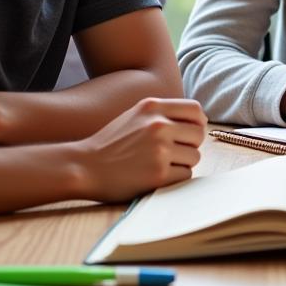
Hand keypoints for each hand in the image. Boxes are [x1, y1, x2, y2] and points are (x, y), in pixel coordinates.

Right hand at [74, 97, 206, 201]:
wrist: (82, 167)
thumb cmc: (111, 143)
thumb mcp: (135, 116)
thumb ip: (164, 113)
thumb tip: (202, 120)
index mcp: (152, 107)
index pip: (195, 109)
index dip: (198, 122)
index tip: (191, 132)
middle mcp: (158, 125)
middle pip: (199, 135)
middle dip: (190, 145)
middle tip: (172, 152)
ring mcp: (159, 150)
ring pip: (194, 156)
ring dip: (182, 163)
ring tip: (160, 164)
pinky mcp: (158, 174)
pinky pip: (185, 175)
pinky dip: (175, 178)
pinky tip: (156, 175)